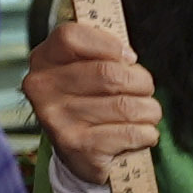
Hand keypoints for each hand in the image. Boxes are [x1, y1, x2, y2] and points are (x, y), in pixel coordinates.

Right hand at [23, 17, 161, 168]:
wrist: (79, 155)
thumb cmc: (90, 102)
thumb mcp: (86, 69)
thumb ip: (103, 53)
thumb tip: (127, 57)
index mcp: (44, 60)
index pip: (71, 36)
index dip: (109, 44)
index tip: (128, 58)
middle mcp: (43, 89)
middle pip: (109, 73)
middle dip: (141, 81)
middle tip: (144, 89)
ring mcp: (58, 120)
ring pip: (126, 105)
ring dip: (149, 109)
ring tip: (146, 113)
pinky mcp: (78, 147)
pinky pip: (132, 133)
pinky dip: (147, 133)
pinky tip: (141, 134)